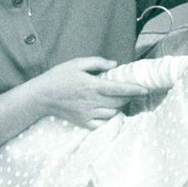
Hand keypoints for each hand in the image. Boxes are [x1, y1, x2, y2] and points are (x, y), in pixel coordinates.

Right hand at [33, 57, 147, 129]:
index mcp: (92, 85)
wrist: (41, 96)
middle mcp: (92, 101)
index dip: (135, 89)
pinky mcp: (83, 122)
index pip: (120, 88)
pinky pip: (103, 123)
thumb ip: (97, 62)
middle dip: (129, 96)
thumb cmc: (58, 77)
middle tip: (131, 91)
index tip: (146, 89)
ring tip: (117, 99)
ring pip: (113, 112)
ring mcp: (88, 113)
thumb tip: (114, 65)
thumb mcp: (76, 63)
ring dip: (119, 106)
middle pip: (120, 101)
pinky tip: (108, 111)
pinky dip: (109, 118)